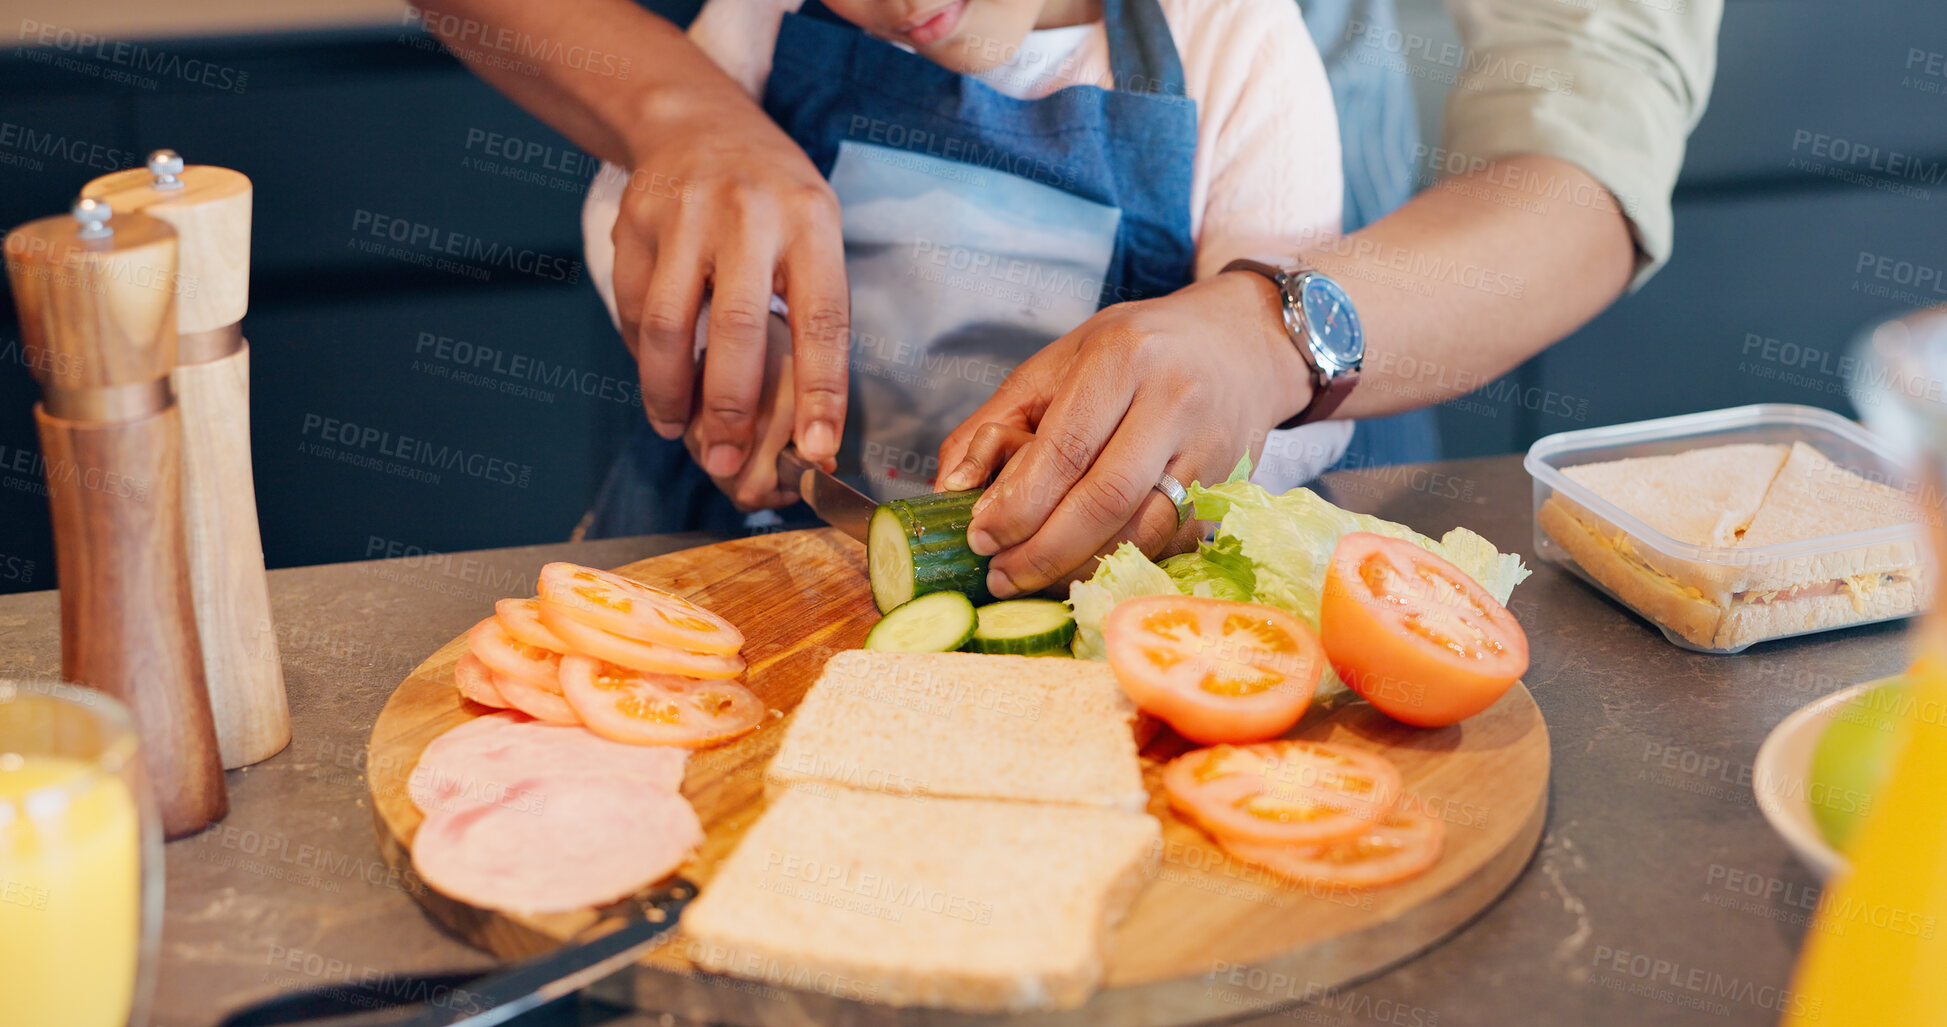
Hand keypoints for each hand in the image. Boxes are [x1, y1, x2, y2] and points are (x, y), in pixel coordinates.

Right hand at [610, 81, 849, 475]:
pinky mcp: (634, 225)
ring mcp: (683, 216)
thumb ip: (814, 313)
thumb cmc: (774, 197)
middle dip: (730, 407)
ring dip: (669, 392)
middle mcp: (747, 215)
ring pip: (666, 324)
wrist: (698, 124)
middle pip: (735, 327)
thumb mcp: (816, 232)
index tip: (817, 450)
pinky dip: (643, 358)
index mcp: (809, 221)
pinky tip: (658, 383)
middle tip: (727, 461)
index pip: (821, 319)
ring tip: (678, 431)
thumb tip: (814, 424)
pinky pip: (632, 309)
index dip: (819, 391)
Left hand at [936, 272, 1313, 596]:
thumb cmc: (1135, 351)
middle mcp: (1173, 399)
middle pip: (1104, 499)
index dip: (1018, 504)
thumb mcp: (1059, 362)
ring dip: (1080, 567)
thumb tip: (949, 488)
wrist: (1242, 343)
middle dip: (1043, 550)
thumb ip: (997, 421)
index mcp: (1121, 357)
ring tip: (1032, 580)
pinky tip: (1082, 569)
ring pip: (1142, 530)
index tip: (979, 536)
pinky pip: (1168, 540)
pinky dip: (1119, 562)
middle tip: (1000, 574)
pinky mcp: (1230, 485)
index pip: (1064, 448)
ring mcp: (1210, 446)